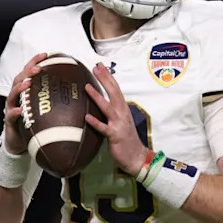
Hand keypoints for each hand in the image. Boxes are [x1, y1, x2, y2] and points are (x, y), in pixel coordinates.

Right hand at [4, 52, 47, 153]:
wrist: (20, 142)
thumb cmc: (34, 124)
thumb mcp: (46, 110)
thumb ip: (56, 100)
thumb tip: (80, 92)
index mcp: (26, 92)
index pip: (29, 73)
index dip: (36, 62)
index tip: (47, 54)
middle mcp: (17, 97)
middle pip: (19, 79)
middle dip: (28, 72)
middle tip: (38, 68)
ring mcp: (11, 108)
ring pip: (12, 95)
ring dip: (20, 88)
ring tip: (28, 83)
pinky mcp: (9, 121)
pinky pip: (10, 116)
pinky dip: (15, 112)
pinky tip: (20, 110)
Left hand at [85, 62, 148, 176]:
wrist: (136, 156)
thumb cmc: (126, 138)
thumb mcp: (120, 121)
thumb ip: (112, 110)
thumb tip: (100, 101)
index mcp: (123, 108)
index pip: (116, 89)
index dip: (108, 77)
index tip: (100, 65)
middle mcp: (122, 113)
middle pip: (114, 92)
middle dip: (105, 79)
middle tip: (96, 67)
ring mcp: (118, 124)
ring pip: (107, 107)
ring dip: (97, 97)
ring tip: (87, 87)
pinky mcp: (114, 136)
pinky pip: (103, 128)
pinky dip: (95, 122)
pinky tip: (86, 117)